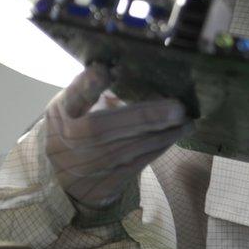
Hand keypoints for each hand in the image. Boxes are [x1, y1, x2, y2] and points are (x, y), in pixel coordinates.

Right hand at [45, 65, 191, 208]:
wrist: (64, 180)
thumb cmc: (72, 129)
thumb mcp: (69, 106)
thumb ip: (88, 88)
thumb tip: (116, 68)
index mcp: (61, 114)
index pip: (71, 98)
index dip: (86, 85)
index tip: (105, 71)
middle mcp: (72, 141)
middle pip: (104, 129)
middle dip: (143, 117)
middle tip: (177, 108)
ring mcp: (90, 164)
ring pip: (128, 147)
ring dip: (161, 133)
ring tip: (186, 120)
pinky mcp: (109, 180)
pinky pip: (138, 162)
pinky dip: (160, 146)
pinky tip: (178, 133)